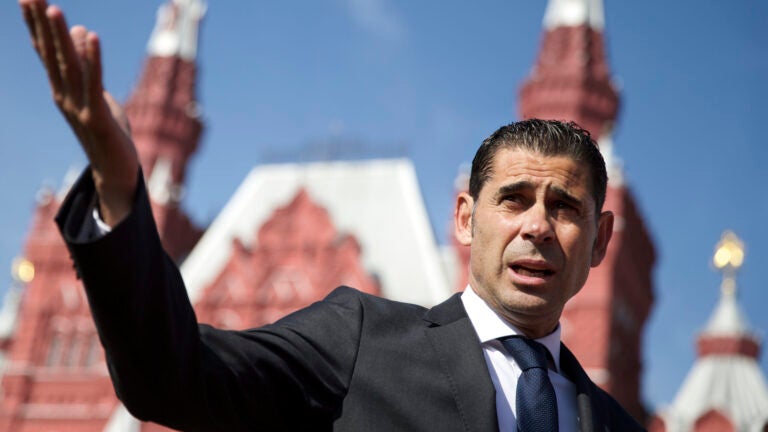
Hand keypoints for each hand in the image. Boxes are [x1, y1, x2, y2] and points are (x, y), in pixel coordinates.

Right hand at [20, 0, 138, 225]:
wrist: (116, 172)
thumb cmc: (108, 132)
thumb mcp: (98, 96)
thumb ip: (88, 68)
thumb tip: (83, 33)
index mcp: (62, 90)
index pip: (45, 52)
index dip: (36, 25)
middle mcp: (64, 96)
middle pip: (51, 55)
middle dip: (42, 24)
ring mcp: (78, 108)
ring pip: (68, 67)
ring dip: (61, 38)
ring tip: (54, 9)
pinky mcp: (97, 118)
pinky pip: (94, 84)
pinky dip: (92, 60)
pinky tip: (91, 37)